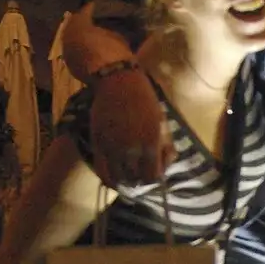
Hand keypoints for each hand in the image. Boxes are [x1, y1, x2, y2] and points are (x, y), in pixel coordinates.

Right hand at [89, 69, 173, 185]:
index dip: (153, 178)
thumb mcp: (163, 123)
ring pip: (119, 178)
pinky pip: (102, 170)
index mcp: (151, 143)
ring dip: (124, 181)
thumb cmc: (145, 102)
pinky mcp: (98, 143)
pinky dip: (108, 180)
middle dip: (139, 179)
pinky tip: (113, 181)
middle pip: (136, 178)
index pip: (153, 176)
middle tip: (139, 175)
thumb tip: (165, 168)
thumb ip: (166, 147)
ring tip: (127, 178)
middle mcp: (131, 148)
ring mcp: (113, 146)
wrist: (118, 82)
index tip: (152, 175)